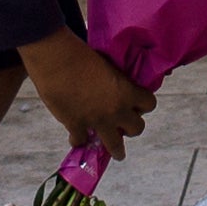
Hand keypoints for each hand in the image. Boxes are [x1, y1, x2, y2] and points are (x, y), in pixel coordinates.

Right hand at [21, 30, 153, 150]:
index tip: (136, 104)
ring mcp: (97, 121)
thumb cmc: (81, 54)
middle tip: (124, 124)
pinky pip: (81, 141)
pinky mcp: (76, 126)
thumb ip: (115, 81)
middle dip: (131, 127)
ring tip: (117, 152)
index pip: (150, 104)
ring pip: (116, 146)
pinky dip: (79, 139)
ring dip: (116, 148)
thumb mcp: (108, 65)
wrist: (56, 60)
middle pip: (137, 129)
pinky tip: (77, 137)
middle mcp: (116, 110)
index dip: (143, 104)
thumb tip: (115, 87)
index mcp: (126, 91)